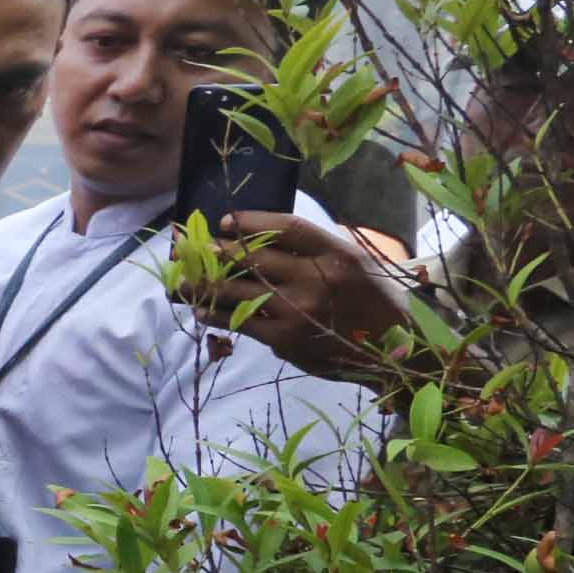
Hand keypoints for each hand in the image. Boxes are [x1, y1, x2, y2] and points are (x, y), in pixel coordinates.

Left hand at [185, 212, 410, 379]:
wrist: (393, 351)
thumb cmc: (370, 302)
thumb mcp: (355, 265)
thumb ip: (314, 252)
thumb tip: (258, 242)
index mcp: (337, 253)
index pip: (287, 228)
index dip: (251, 222)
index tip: (225, 221)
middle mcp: (318, 278)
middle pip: (254, 258)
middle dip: (216, 252)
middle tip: (190, 248)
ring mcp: (300, 309)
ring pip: (239, 291)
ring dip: (204, 285)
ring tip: (180, 281)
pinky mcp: (287, 338)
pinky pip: (241, 322)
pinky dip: (216, 315)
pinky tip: (201, 310)